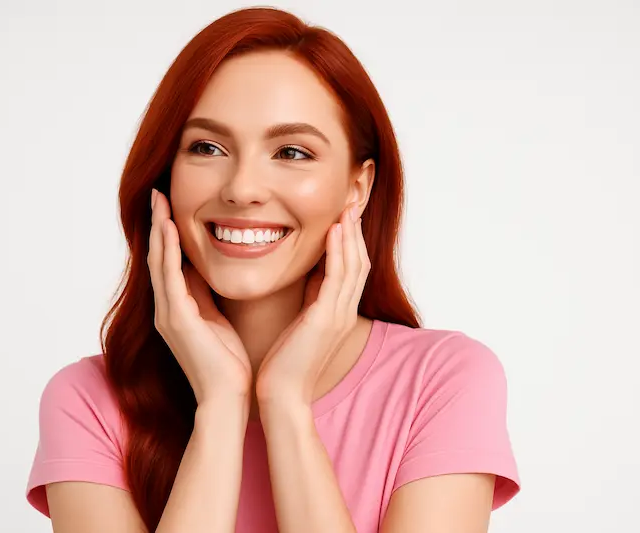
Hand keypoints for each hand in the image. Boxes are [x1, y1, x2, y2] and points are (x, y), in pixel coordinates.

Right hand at [147, 189, 251, 405]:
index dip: (167, 233)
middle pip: (157, 256)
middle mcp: (167, 309)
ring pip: (159, 262)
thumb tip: (207, 269)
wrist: (227, 399)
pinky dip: (168, 251)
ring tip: (159, 200)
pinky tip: (170, 228)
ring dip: (159, 229)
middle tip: (157, 192)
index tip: (170, 205)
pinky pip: (169, 277)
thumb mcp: (217, 319)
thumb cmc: (228, 364)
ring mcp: (168, 314)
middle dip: (158, 224)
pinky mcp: (177, 319)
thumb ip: (208, 295)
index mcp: (177, 309)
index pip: (168, 263)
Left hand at [255, 204, 369, 406]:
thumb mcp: (301, 324)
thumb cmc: (284, 364)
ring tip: (348, 207)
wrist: (281, 396)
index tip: (345, 214)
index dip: (351, 240)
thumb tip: (308, 274)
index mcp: (338, 313)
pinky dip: (339, 252)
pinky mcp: (326, 320)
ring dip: (351, 234)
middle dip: (356, 231)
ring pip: (353, 265)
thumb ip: (309, 299)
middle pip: (359, 261)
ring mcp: (338, 316)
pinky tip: (335, 231)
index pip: (351, 268)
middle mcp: (344, 312)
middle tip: (353, 201)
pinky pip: (337, 278)